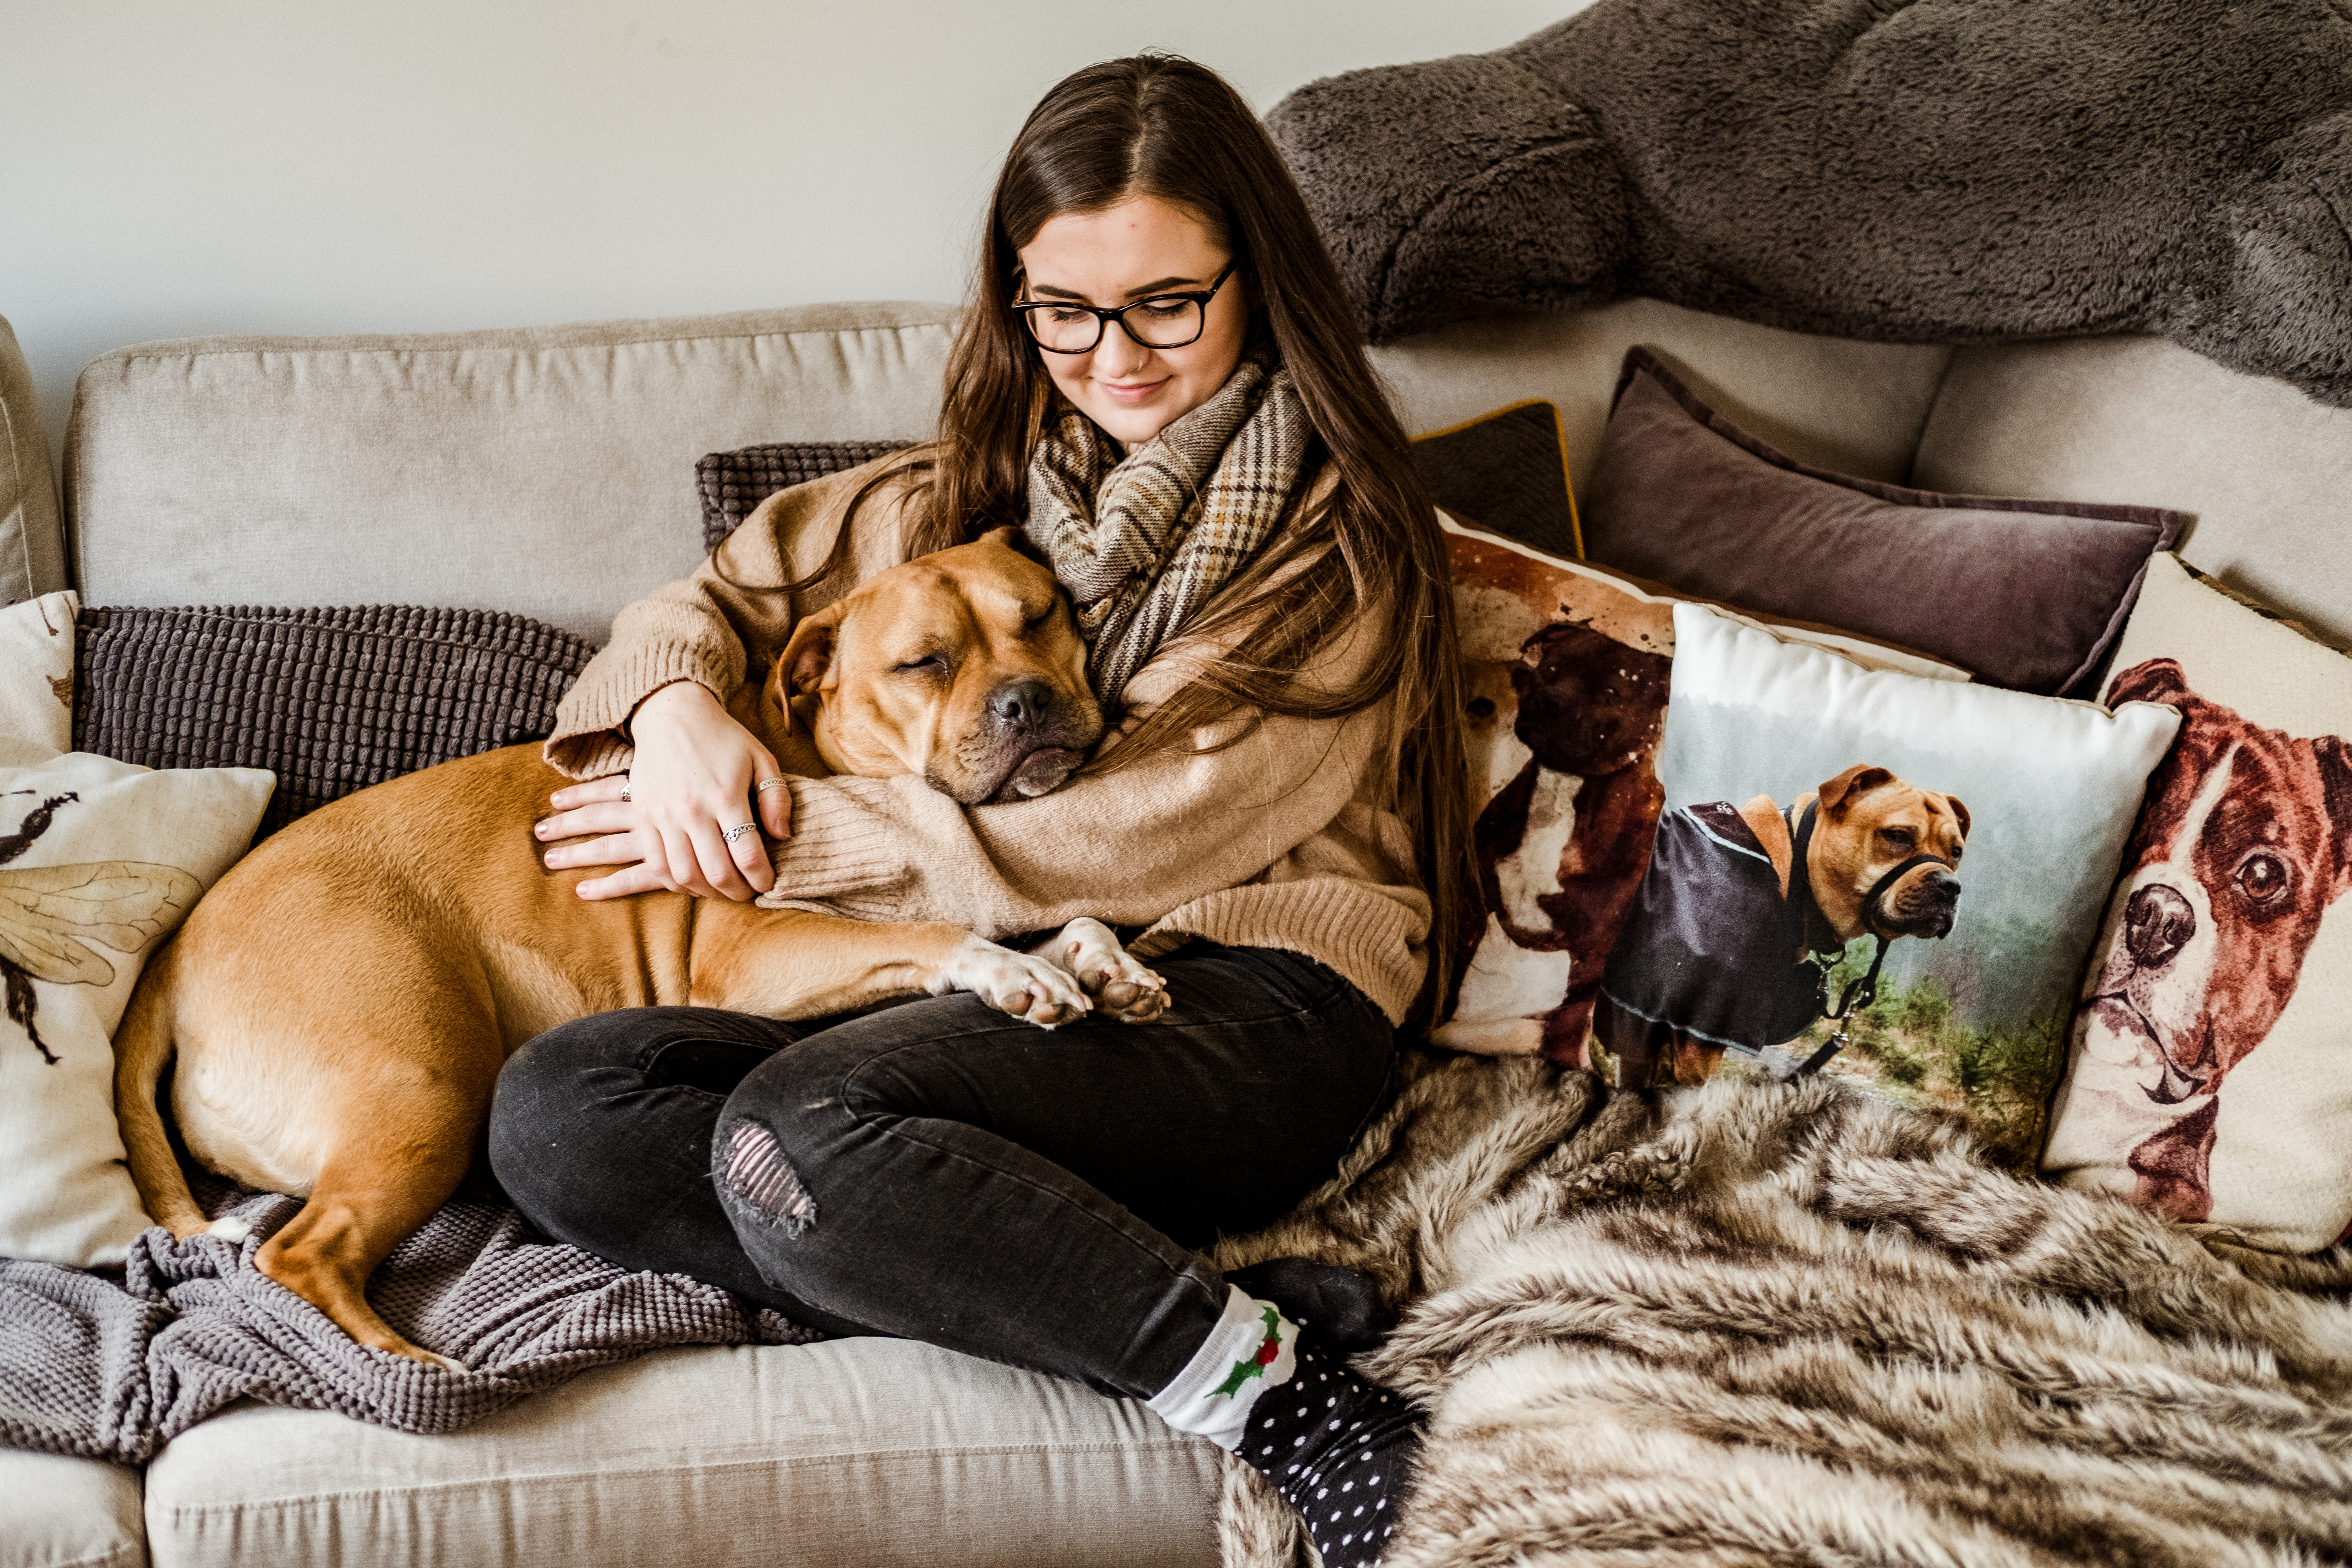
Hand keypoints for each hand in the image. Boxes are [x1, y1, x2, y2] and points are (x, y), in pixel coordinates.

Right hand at [534, 681, 793, 900]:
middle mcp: (693, 810)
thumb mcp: (761, 759)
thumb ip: (776, 798)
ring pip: (685, 875)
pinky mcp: (643, 816)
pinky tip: (692, 881)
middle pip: (717, 873)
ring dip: (706, 892)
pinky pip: (657, 864)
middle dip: (737, 892)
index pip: (748, 854)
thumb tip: (783, 837)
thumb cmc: (723, 738)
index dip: (762, 878)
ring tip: (721, 889)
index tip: (769, 884)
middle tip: (748, 893)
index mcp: (726, 796)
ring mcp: (664, 815)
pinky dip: (675, 882)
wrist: (671, 715)